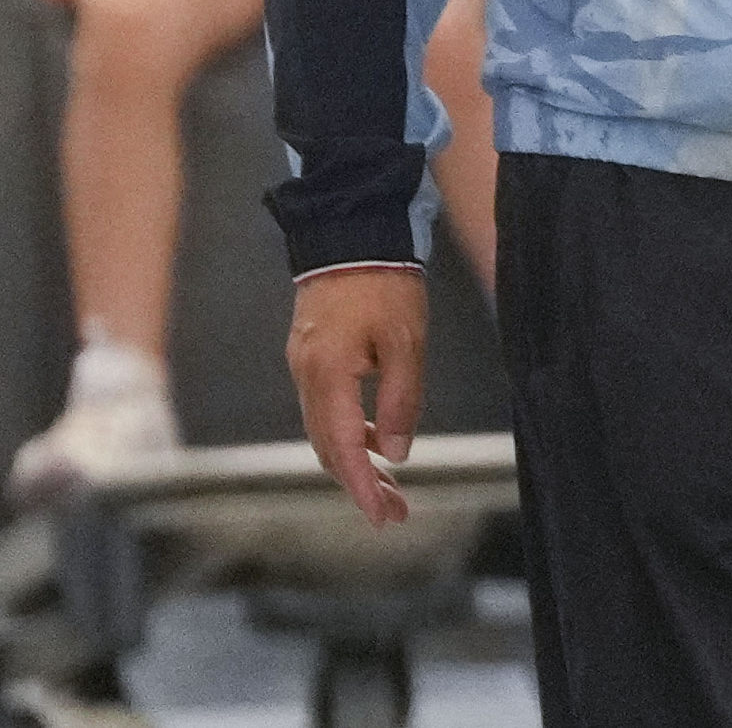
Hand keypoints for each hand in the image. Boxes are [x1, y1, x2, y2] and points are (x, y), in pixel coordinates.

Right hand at [286, 266, 427, 526]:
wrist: (350, 235)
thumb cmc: (385, 285)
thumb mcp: (407, 341)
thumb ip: (402, 398)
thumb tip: (398, 453)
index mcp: (328, 376)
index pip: (343, 449)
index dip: (363, 487)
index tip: (382, 517)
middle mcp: (307, 378)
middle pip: (328, 449)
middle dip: (360, 485)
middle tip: (395, 513)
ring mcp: (304, 368)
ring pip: (325, 433)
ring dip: (355, 463)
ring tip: (392, 487)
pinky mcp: (311, 358)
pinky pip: (327, 411)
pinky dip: (350, 434)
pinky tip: (379, 441)